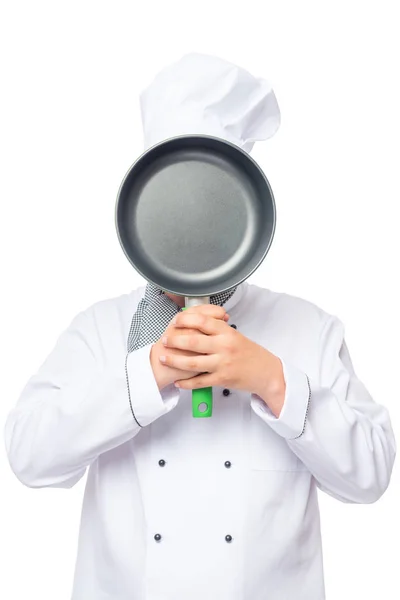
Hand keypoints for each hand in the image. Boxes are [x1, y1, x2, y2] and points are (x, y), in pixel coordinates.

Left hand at [159, 310, 285, 415]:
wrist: (266, 373)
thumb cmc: (250, 354)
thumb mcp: (236, 335)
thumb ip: (218, 329)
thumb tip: (196, 320)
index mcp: (227, 332)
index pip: (202, 321)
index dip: (185, 320)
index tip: (175, 321)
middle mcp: (224, 346)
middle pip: (193, 341)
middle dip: (174, 341)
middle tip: (164, 340)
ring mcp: (222, 364)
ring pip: (192, 363)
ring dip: (174, 361)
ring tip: (163, 358)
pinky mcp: (222, 379)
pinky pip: (199, 381)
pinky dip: (186, 383)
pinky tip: (178, 382)